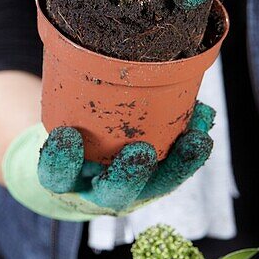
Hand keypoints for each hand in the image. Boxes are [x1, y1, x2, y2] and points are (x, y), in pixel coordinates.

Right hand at [3, 102, 214, 219]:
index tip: (65, 136)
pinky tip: (203, 117)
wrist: (82, 172)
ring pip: (158, 184)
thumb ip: (63, 108)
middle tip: (139, 151)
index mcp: (66, 182)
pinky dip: (193, 146)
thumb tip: (73, 65)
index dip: (60, 161)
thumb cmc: (66, 141)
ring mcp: (133, 190)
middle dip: (129, 173)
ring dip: (180, 162)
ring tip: (196, 139)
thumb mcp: (55, 128)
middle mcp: (99, 192)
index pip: (57, 177)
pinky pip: (179, 166)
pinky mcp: (158, 180)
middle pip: (114, 193)